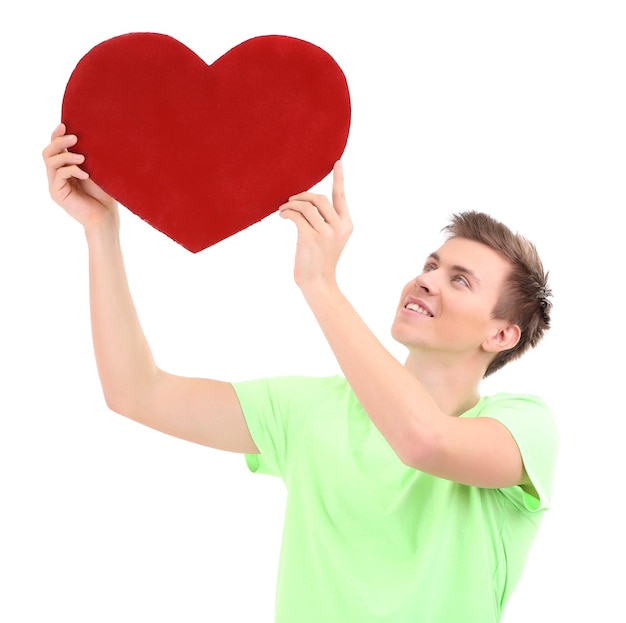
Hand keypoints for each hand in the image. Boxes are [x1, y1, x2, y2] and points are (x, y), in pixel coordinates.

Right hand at [42, 123, 118, 233]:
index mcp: (65, 168)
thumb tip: (91, 134)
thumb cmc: (105, 194)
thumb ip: (89, 156)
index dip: (56, 135)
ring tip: (83, 158)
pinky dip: (72, 171)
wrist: (106, 216)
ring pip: (50, 161)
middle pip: (48, 152)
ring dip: (66, 156)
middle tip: (74, 138)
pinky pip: (59, 175)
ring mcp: (55, 184)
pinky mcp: (57, 193)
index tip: (65, 125)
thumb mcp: (97, 170)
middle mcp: (57, 175)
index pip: (55, 148)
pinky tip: (86, 174)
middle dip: (59, 142)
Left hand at [278, 161, 351, 289]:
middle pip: (319, 199)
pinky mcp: (310, 239)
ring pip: (306, 206)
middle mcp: (339, 227)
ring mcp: (326, 233)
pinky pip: (296, 217)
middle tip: (290, 200)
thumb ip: (325, 220)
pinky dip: (286, 213)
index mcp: (346, 225)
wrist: (317, 282)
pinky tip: (282, 216)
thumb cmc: (319, 260)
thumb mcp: (329, 238)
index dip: (339, 178)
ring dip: (291, 205)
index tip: (337, 162)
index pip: (341, 197)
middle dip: (302, 196)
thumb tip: (307, 200)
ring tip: (283, 209)